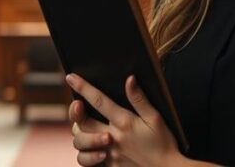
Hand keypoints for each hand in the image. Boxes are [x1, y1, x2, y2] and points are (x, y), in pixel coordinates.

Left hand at [66, 73, 183, 166]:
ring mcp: (109, 155)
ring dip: (80, 134)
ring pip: (80, 144)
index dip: (83, 87)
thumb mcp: (156, 118)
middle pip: (83, 123)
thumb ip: (140, 99)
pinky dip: (85, 153)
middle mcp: (113, 138)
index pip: (98, 100)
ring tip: (84, 128)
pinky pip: (87, 161)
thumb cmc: (164, 143)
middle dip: (75, 112)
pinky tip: (90, 147)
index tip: (70, 77)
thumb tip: (129, 79)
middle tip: (77, 105)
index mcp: (125, 123)